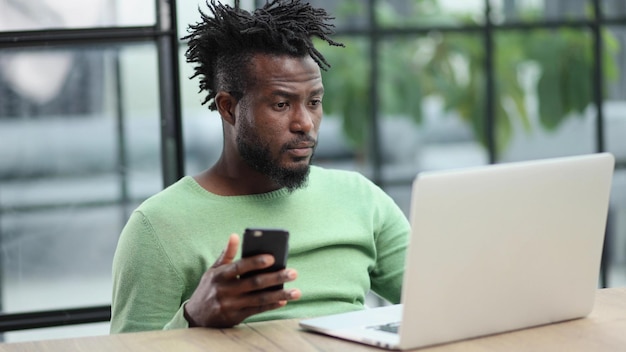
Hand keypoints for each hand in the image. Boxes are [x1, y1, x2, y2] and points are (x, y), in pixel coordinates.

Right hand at [184, 233, 300, 327]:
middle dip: (276, 278)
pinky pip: (257, 310)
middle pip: (254, 283)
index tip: (272, 258)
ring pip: (259, 299)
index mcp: (220, 275)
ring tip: (296, 291)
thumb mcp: (213, 270)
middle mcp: (226, 290)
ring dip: (279, 294)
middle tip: (293, 272)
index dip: (256, 262)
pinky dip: (271, 306)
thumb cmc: (209, 288)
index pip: (240, 267)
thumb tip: (235, 235)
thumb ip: (227, 254)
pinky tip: (283, 301)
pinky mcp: (236, 317)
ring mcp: (231, 305)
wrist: (196, 316)